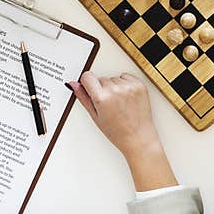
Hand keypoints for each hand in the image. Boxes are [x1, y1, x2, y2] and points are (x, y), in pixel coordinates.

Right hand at [69, 72, 176, 190]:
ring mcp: (128, 87)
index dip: (87, 83)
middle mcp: (115, 90)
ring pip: (114, 78)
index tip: (90, 89)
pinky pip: (126, 77)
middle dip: (102, 89)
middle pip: (101, 78)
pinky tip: (126, 98)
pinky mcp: (139, 85)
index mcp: (102, 98)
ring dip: (114, 87)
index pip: (87, 76)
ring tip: (119, 103)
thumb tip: (74, 85)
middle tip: (109, 105)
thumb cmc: (118, 131)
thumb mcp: (95, 116)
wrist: (138, 137)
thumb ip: (83, 98)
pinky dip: (125, 85)